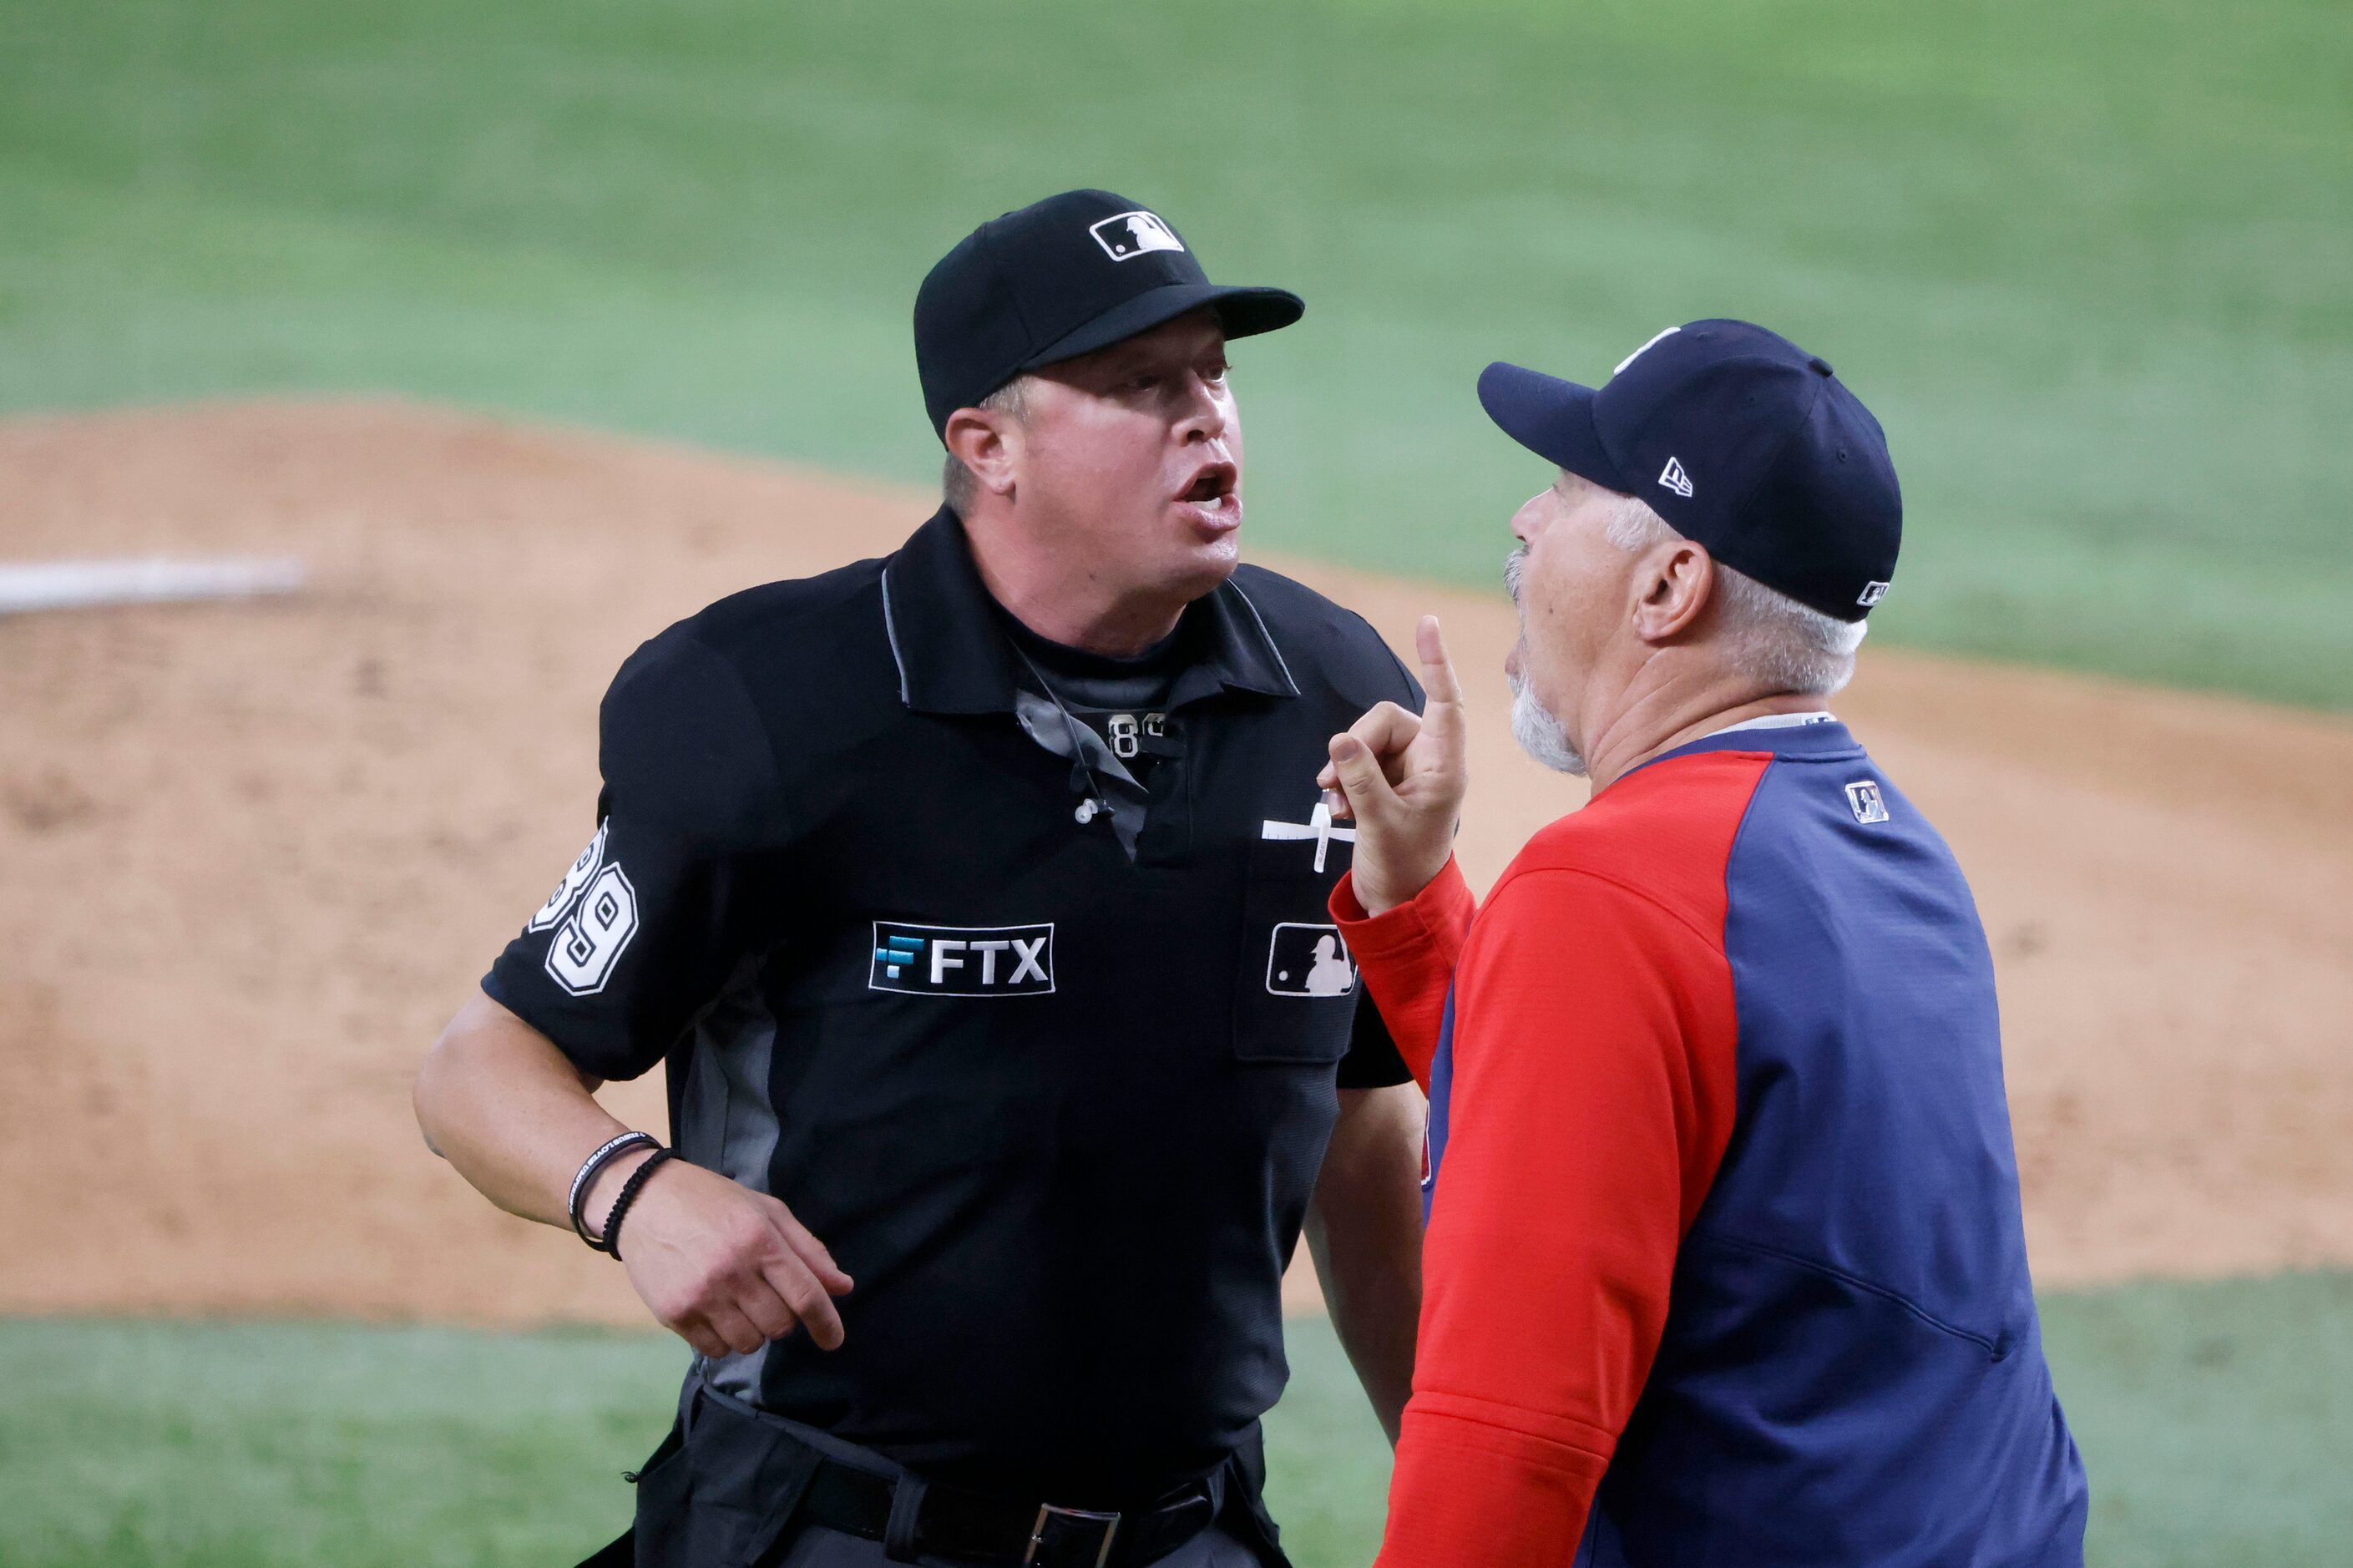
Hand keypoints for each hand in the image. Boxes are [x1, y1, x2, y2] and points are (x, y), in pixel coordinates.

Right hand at [590, 1152, 854, 1357]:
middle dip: (784, 1319)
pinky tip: (715, 1311)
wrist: (642, 1200)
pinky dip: (723, 1339)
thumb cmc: (713, 1202)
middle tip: (768, 1296)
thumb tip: (842, 1287)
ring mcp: (700, 1295)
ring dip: (753, 1330)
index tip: (834, 1340)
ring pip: (749, 1343)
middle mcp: (731, 1271)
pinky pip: (715, 1350)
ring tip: (739, 1301)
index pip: (806, 1296)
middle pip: (780, 1326)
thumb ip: (807, 1250)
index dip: (826, 1324)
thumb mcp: (767, 1211)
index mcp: (759, 1239)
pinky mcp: (674, 1313)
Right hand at [1318, 615, 1465, 915]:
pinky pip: (1355, 759)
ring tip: (1336, 805)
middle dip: (1355, 747)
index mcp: (1444, 765)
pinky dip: (1342, 782)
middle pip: (1384, 720)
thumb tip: (1339, 741)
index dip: (1436, 662)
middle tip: (1334, 785)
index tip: (1427, 623)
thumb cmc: (1403, 865)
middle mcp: (1428, 759)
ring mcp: (1406, 769)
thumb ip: (1360, 780)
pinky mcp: (1384, 780)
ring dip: (1344, 770)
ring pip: (1365, 740)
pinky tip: (1338, 811)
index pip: (1444, 702)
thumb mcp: (1380, 822)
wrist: (1396, 899)